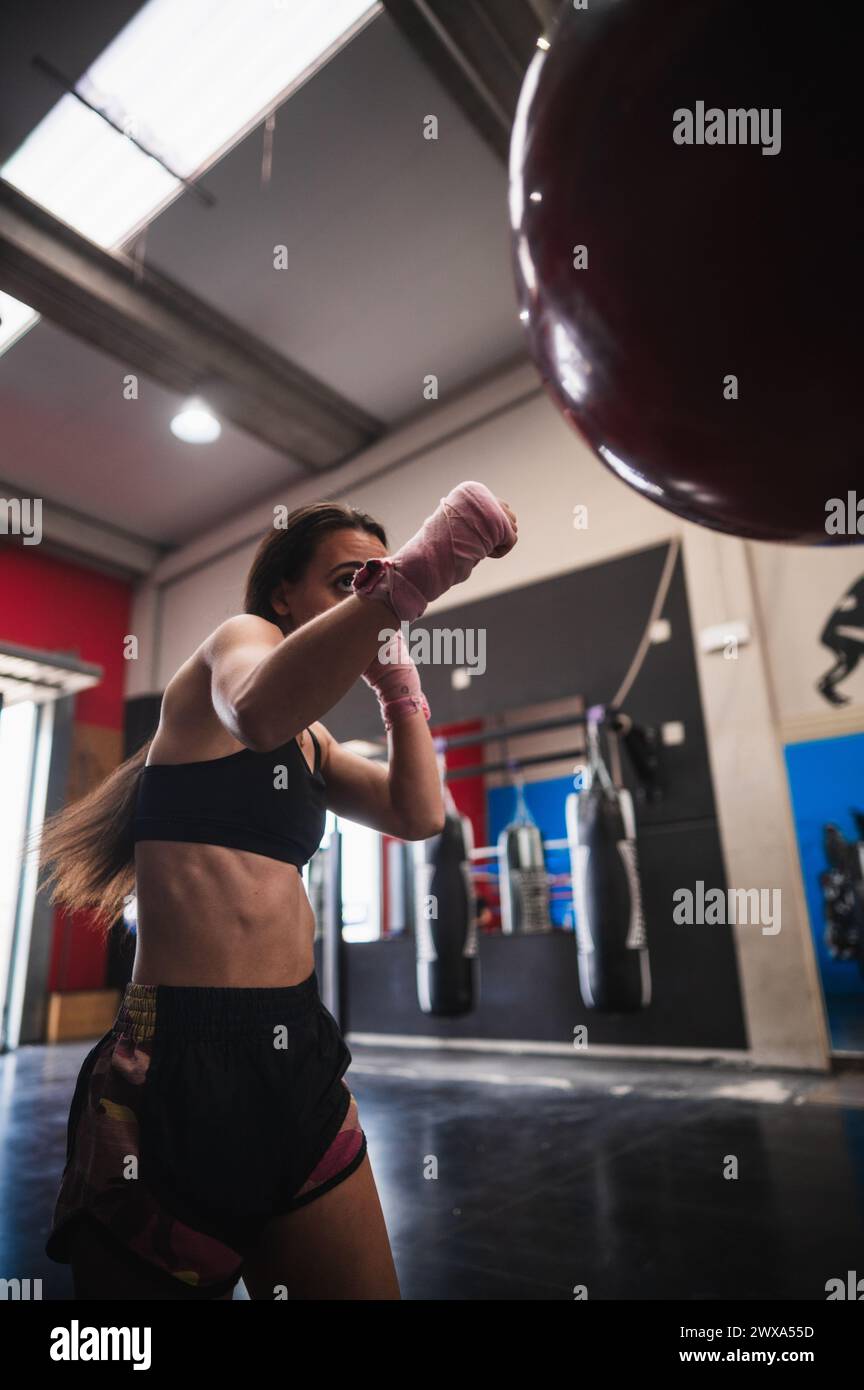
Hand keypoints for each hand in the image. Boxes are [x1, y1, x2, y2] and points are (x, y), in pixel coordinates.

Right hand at [352, 480, 517, 621]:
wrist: (433, 554)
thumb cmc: (438, 544)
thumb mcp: (454, 524)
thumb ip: (471, 518)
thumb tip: (496, 520)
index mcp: (469, 490)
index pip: (494, 505)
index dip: (486, 525)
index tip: (472, 537)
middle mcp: (481, 493)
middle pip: (506, 513)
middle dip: (497, 531)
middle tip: (478, 545)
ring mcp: (491, 506)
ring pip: (510, 526)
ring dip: (497, 541)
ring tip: (479, 549)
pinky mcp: (499, 523)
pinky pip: (512, 539)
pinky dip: (500, 551)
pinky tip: (484, 554)